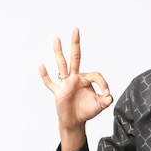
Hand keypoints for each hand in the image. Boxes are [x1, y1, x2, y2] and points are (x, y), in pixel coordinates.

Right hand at [39, 28, 112, 150]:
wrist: (75, 122)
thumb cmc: (86, 111)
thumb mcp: (99, 106)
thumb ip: (105, 100)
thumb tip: (109, 96)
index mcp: (86, 79)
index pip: (95, 75)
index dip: (103, 84)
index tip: (106, 94)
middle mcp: (75, 77)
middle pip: (76, 57)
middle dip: (76, 44)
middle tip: (76, 29)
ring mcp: (65, 83)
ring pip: (61, 64)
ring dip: (58, 51)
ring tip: (56, 38)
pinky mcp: (58, 91)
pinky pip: (50, 82)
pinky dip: (45, 75)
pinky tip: (41, 65)